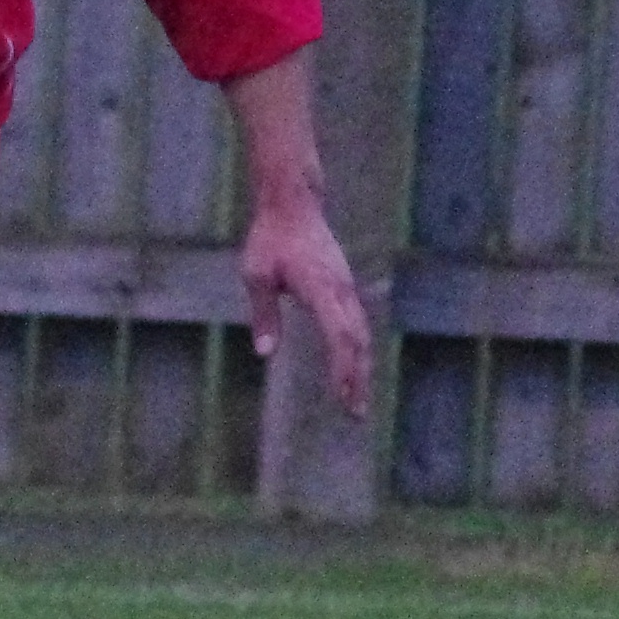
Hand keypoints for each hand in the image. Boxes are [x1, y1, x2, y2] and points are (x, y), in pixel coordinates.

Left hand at [241, 197, 372, 419]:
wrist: (293, 204)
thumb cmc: (270, 238)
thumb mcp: (256, 275)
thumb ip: (263, 313)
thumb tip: (265, 354)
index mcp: (321, 288)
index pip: (339, 335)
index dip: (343, 368)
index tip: (342, 395)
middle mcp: (341, 290)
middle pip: (357, 341)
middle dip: (357, 379)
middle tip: (355, 414)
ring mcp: (346, 287)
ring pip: (361, 333)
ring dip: (360, 367)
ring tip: (356, 399)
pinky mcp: (344, 286)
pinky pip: (356, 323)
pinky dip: (356, 349)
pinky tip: (352, 368)